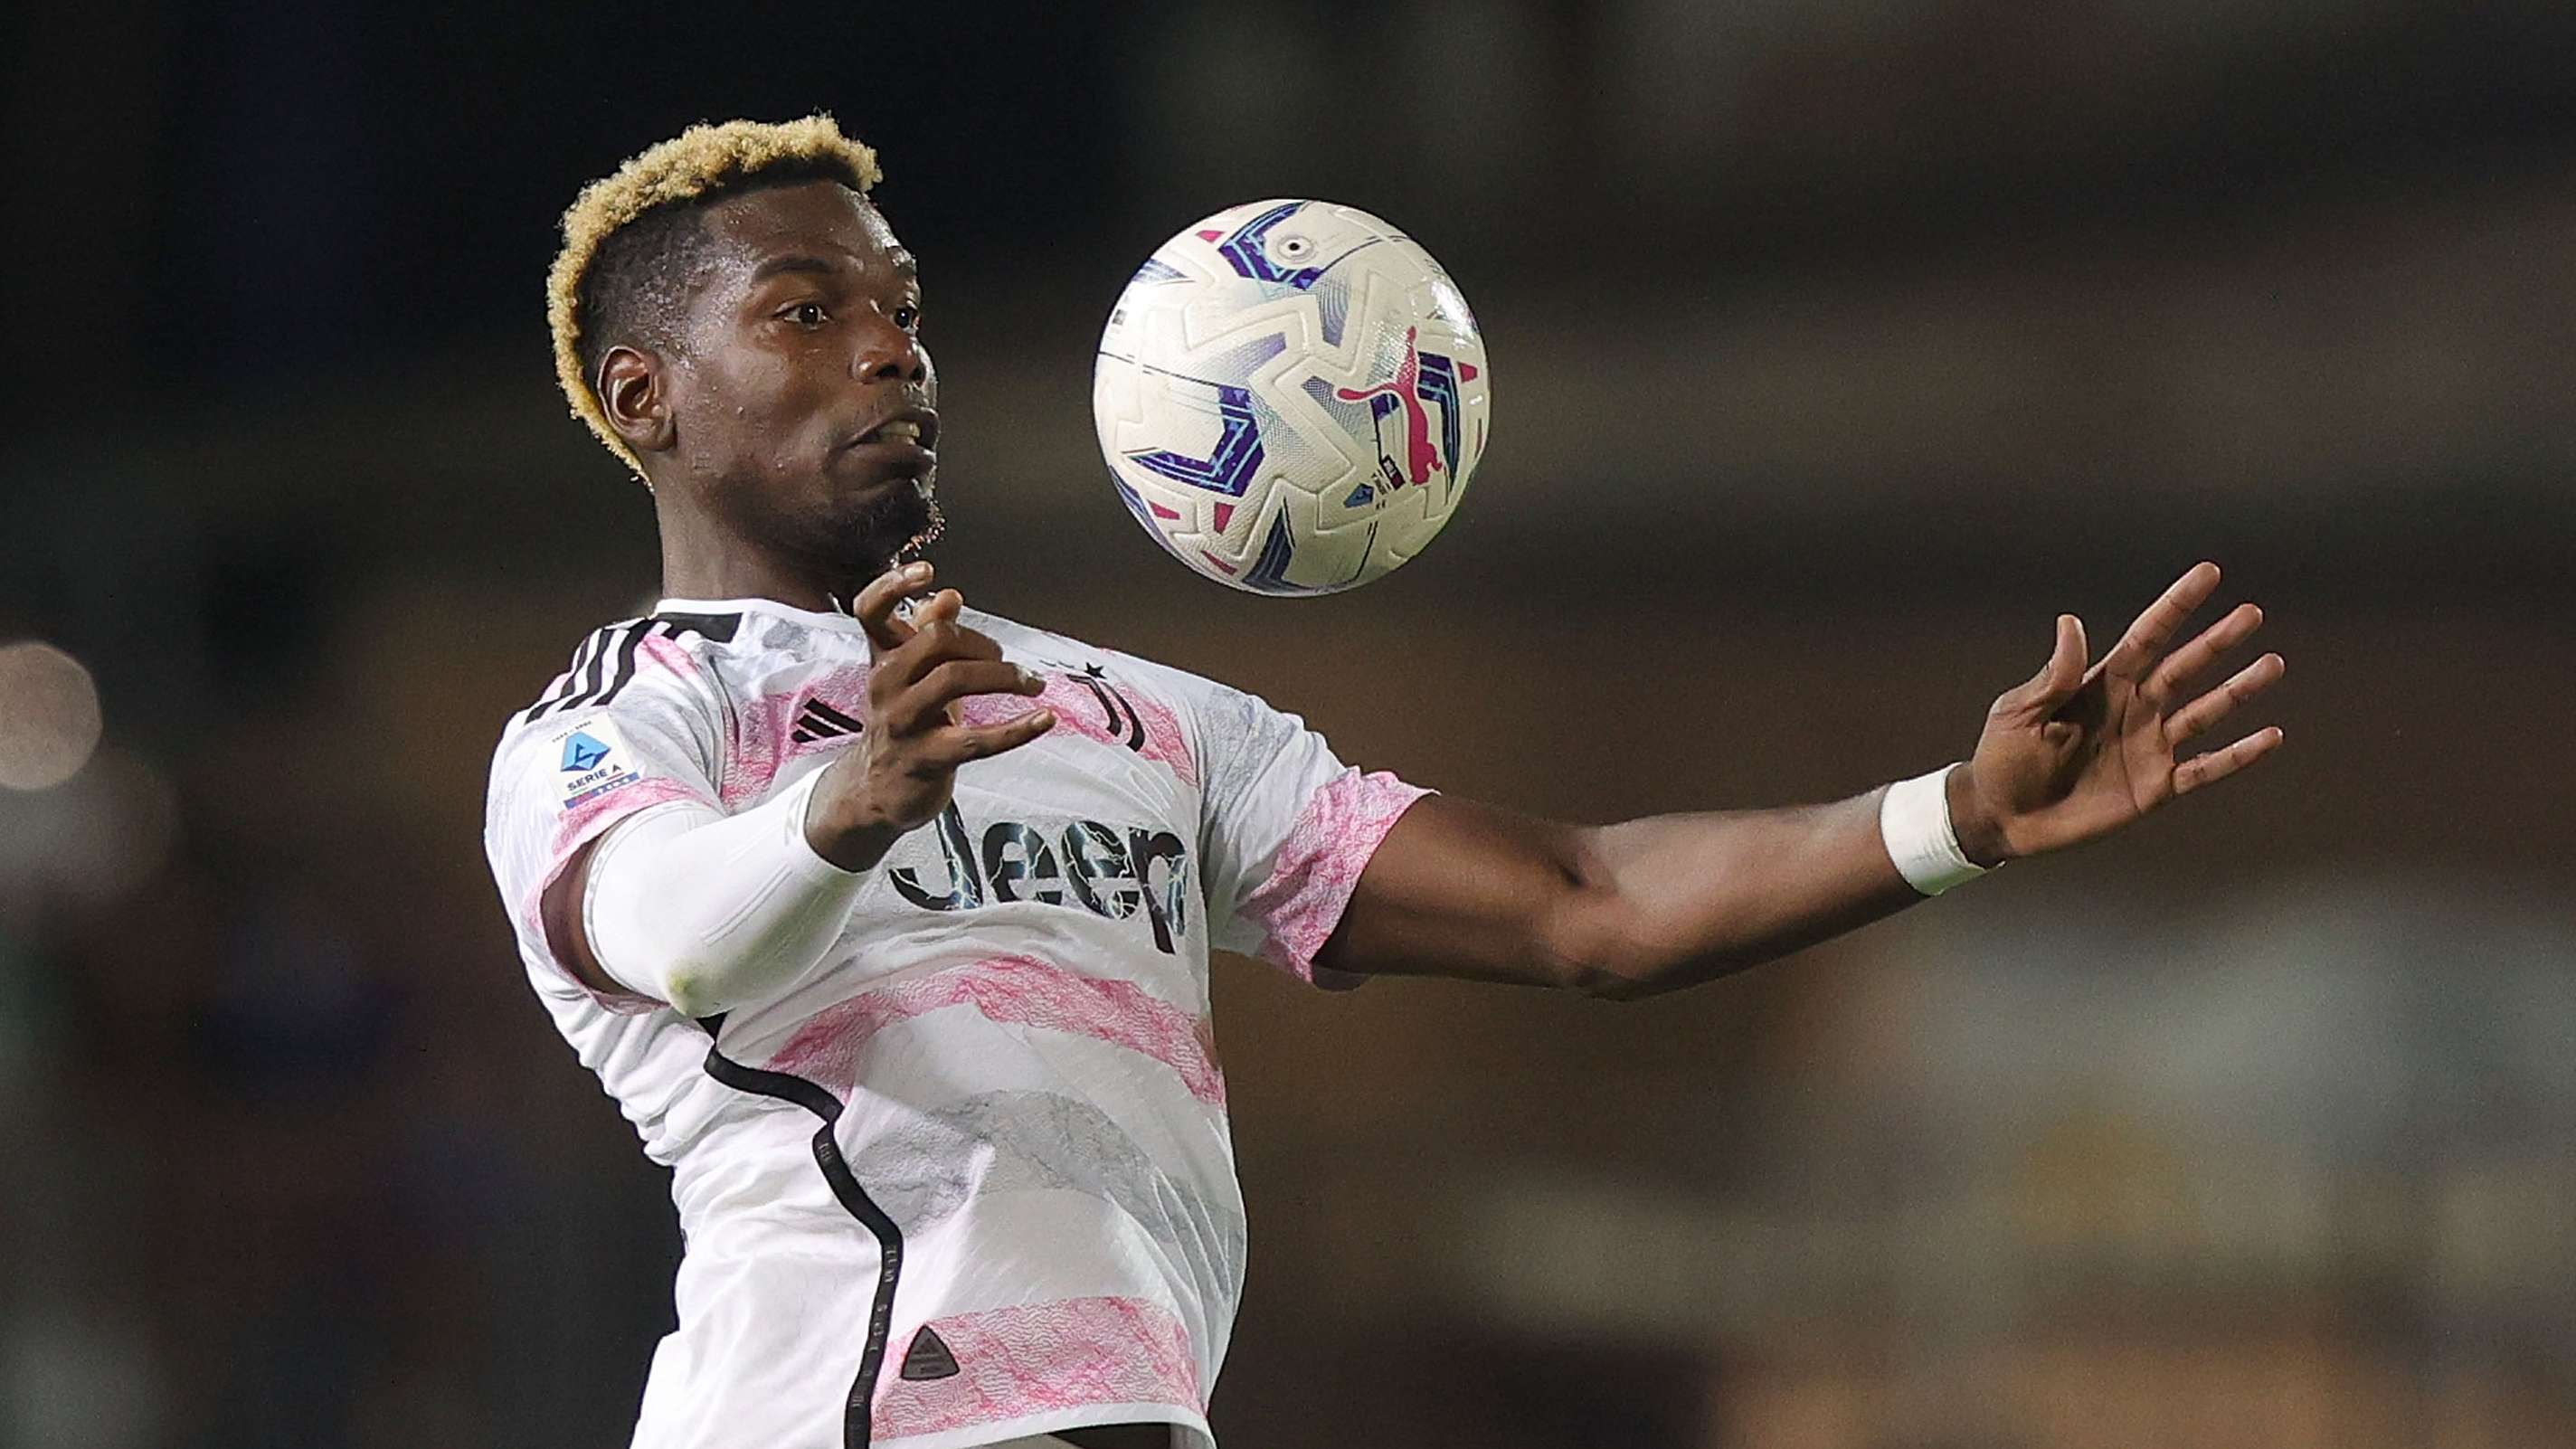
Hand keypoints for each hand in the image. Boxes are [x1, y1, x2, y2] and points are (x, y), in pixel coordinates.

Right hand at [804, 563, 1054, 868]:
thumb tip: (949, 596)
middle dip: (981, 642)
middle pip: (934, 640)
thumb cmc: (907, 722)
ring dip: (1003, 676)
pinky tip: (1045, 719)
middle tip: (1005, 659)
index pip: (870, 611)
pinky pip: (977, 740)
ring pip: (953, 679)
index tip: (928, 571)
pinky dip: (1017, 729)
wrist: (878, 790)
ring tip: (1032, 682)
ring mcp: (902, 723)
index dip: (893, 584)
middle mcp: (885, 685)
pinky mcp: (926, 759)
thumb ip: (928, 634)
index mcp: (881, 658)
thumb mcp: (914, 677)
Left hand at [1951, 561, 2284, 863]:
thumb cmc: (2002, 759)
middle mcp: (2133, 710)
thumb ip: (2053, 676)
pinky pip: (2206, 769)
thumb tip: (2071, 622)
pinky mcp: (2156, 788)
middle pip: (2184, 668)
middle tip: (2251, 614)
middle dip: (2217, 641)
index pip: (2146, 637)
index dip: (2176, 606)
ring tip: (2272, 665)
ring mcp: (2148, 748)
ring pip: (2204, 713)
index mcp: (2101, 686)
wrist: (2002, 818)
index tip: (2208, 574)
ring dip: (2238, 690)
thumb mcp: (2018, 712)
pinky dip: (2238, 755)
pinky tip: (2271, 736)